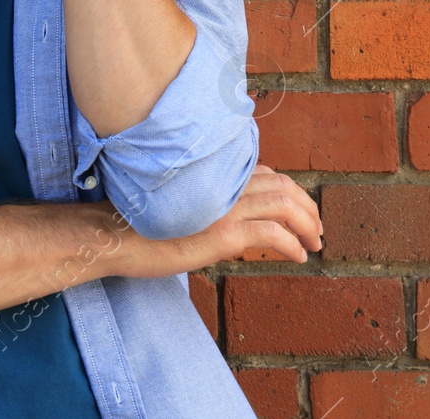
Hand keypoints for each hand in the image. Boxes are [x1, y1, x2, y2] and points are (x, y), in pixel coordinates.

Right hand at [105, 164, 323, 278]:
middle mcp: (221, 184)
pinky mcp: (224, 233)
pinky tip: (297, 256)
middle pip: (282, 185)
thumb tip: (222, 216)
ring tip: (314, 242)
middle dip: (307, 206)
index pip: (262, 172)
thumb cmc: (134, 222)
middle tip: (316, 228)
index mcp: (210, 174)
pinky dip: (293, 244)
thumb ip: (203, 200)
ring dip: (309, 224)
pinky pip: (274, 234)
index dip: (287, 189)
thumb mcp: (176, 202)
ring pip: (286, 205)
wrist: (113, 235)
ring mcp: (224, 207)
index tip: (296, 209)